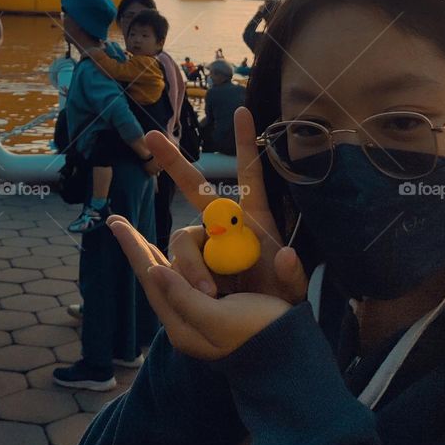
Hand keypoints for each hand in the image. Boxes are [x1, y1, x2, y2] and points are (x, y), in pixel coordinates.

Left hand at [107, 216, 291, 359]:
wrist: (288, 358)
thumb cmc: (256, 334)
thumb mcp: (218, 319)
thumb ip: (183, 297)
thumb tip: (154, 271)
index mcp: (181, 323)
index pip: (151, 277)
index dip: (133, 248)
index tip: (115, 223)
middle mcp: (184, 317)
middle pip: (155, 274)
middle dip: (137, 247)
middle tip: (116, 223)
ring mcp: (199, 311)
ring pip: (172, 273)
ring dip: (166, 253)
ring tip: (147, 241)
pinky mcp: (214, 305)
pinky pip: (189, 277)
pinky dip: (181, 260)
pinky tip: (173, 253)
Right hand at [108, 106, 307, 357]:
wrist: (256, 333)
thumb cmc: (277, 304)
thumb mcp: (291, 293)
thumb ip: (292, 275)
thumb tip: (285, 253)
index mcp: (253, 221)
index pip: (250, 174)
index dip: (246, 143)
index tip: (244, 110)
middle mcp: (224, 226)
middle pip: (195, 189)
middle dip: (173, 160)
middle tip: (151, 136)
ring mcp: (204, 245)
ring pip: (183, 240)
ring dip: (192, 263)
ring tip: (209, 292)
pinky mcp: (189, 267)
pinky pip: (174, 264)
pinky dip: (172, 273)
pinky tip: (174, 284)